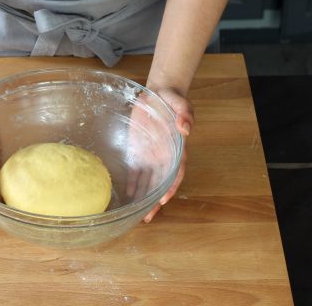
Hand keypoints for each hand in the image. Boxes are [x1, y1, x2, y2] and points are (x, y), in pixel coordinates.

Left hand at [126, 87, 192, 222]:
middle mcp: (163, 157)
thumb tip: (185, 127)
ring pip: (147, 182)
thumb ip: (185, 114)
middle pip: (160, 183)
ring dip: (143, 198)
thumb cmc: (172, 100)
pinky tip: (127, 195)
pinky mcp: (138, 152)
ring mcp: (151, 156)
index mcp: (175, 149)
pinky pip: (135, 172)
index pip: (175, 173)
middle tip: (147, 217)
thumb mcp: (181, 103)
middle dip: (154, 201)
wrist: (159, 94)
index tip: (163, 198)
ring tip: (137, 215)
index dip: (170, 187)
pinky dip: (132, 185)